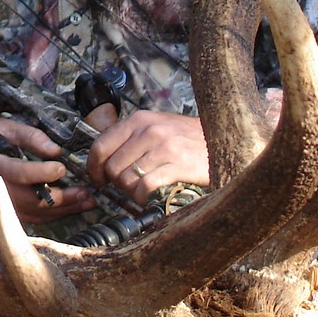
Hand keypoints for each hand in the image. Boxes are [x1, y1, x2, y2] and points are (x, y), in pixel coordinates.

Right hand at [0, 117, 94, 223]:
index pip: (17, 173)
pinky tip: (68, 209)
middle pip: (28, 200)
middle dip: (61, 199)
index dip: (41, 172)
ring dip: (61, 210)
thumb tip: (56, 150)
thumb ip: (30, 137)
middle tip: (85, 193)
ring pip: (31, 214)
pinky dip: (49, 216)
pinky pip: (27, 218)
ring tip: (85, 203)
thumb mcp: (4, 127)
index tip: (62, 167)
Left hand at [86, 109, 209, 206]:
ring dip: (128, 191)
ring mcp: (164, 147)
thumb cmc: (186, 137)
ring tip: (137, 191)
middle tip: (124, 186)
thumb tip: (102, 156)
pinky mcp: (177, 165)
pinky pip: (145, 186)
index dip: (93, 166)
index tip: (97, 178)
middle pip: (112, 166)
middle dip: (114, 182)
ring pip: (127, 178)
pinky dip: (140, 196)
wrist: (223, 139)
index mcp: (139, 119)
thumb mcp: (156, 125)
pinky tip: (145, 197)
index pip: (101, 144)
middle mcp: (149, 131)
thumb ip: (131, 136)